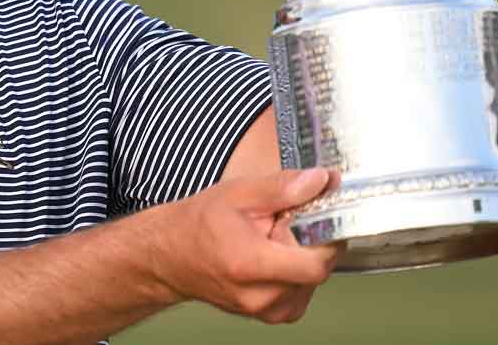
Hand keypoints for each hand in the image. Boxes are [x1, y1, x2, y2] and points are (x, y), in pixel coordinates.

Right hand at [147, 168, 342, 323]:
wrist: (170, 256)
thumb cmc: (198, 225)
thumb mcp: (239, 193)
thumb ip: (283, 188)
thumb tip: (320, 181)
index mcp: (251, 264)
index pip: (316, 265)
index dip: (327, 238)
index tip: (320, 217)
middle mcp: (259, 295)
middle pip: (317, 272)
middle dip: (312, 243)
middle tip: (287, 224)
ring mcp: (264, 311)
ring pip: (312, 283)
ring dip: (304, 258)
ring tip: (275, 241)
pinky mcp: (268, 315)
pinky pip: (300, 294)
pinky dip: (296, 274)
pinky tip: (275, 257)